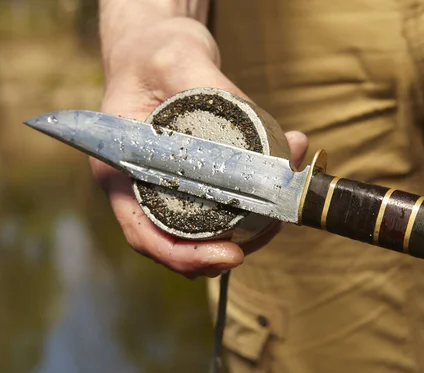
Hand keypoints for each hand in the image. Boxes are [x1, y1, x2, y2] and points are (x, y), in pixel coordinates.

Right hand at [91, 17, 307, 278]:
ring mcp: (172, 185)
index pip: (146, 233)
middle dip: (231, 246)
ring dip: (254, 223)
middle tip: (274, 224)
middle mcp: (144, 186)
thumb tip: (249, 113)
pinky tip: (284, 169)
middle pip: (182, 242)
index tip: (230, 256)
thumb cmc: (152, 54)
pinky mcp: (199, 178)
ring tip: (286, 193)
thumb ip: (204, 81)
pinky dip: (258, 198)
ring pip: (209, 229)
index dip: (185, 255)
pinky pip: (227, 203)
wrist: (157, 49)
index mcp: (121, 169)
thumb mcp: (173, 59)